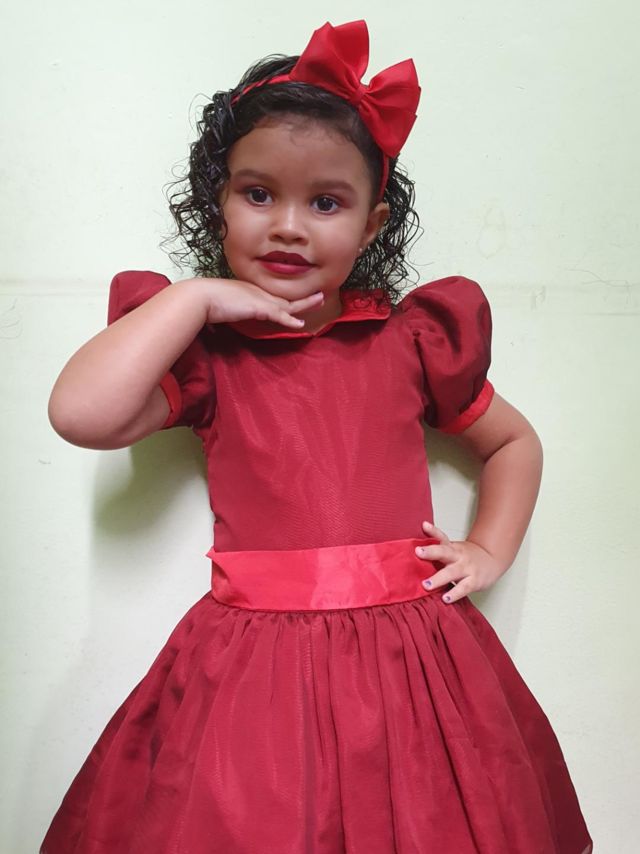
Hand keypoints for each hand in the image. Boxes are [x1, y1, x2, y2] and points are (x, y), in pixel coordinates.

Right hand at [199, 277, 324, 328]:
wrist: (201, 297)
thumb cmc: (205, 302)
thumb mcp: (221, 307)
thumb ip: (226, 313)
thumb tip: (219, 325)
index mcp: (250, 291)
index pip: (272, 297)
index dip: (286, 300)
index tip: (295, 300)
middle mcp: (257, 292)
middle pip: (285, 297)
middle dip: (303, 297)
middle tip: (319, 295)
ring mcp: (259, 299)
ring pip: (288, 304)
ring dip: (305, 304)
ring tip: (319, 300)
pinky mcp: (259, 308)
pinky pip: (279, 315)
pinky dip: (290, 320)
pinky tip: (300, 325)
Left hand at [415, 520, 506, 603]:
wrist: (492, 560)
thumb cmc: (466, 556)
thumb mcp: (452, 548)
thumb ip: (436, 544)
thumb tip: (420, 532)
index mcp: (452, 547)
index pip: (441, 536)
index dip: (433, 531)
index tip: (424, 526)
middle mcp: (458, 556)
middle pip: (444, 552)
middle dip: (431, 552)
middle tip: (418, 552)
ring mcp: (466, 568)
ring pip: (452, 572)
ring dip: (438, 579)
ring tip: (426, 585)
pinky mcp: (474, 582)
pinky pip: (463, 588)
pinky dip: (454, 594)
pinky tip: (445, 599)